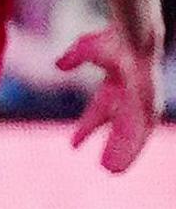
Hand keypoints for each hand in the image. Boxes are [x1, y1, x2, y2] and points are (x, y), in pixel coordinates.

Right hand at [59, 28, 161, 173]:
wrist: (135, 37)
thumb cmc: (113, 38)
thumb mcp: (84, 48)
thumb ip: (73, 58)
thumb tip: (58, 65)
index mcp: (114, 85)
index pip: (98, 112)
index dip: (86, 128)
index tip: (73, 145)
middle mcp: (129, 97)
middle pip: (120, 127)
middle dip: (113, 146)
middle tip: (105, 167)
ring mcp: (141, 103)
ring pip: (132, 133)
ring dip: (124, 152)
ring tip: (114, 172)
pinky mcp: (149, 107)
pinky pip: (141, 132)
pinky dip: (133, 147)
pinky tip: (125, 160)